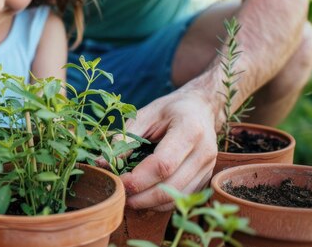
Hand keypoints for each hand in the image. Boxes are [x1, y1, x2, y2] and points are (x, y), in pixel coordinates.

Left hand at [119, 90, 218, 210]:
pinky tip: (146, 197)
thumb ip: (126, 138)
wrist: (201, 108)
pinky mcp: (207, 178)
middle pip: (172, 186)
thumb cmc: (170, 110)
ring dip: (151, 203)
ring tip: (129, 198)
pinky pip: (183, 197)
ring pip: (178, 197)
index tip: (118, 181)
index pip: (163, 164)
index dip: (138, 179)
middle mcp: (204, 151)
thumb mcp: (145, 115)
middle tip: (120, 195)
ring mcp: (209, 167)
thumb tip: (102, 163)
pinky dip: (162, 202)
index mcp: (189, 129)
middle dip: (142, 197)